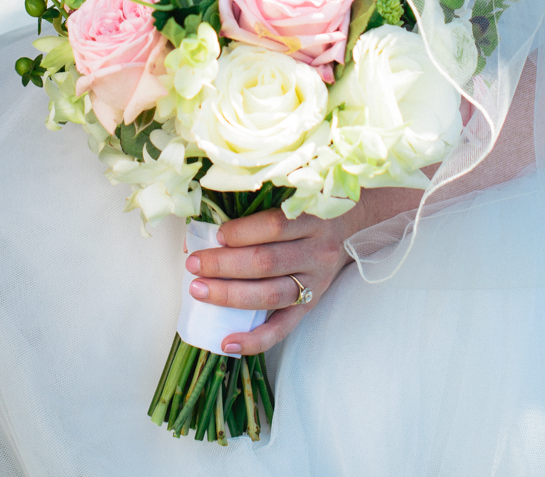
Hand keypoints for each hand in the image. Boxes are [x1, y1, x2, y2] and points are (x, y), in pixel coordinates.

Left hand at [184, 204, 366, 356]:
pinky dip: (254, 339)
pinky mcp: (311, 307)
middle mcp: (317, 251)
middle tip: (193, 264)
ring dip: (230, 295)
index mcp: (312, 219)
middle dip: (224, 265)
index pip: (274, 226)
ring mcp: (315, 282)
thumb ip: (252, 213)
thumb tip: (198, 233)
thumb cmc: (307, 213)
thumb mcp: (291, 202)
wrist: (350, 229)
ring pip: (271, 294)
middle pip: (266, 262)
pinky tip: (227, 342)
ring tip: (199, 291)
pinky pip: (282, 328)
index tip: (215, 235)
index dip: (240, 232)